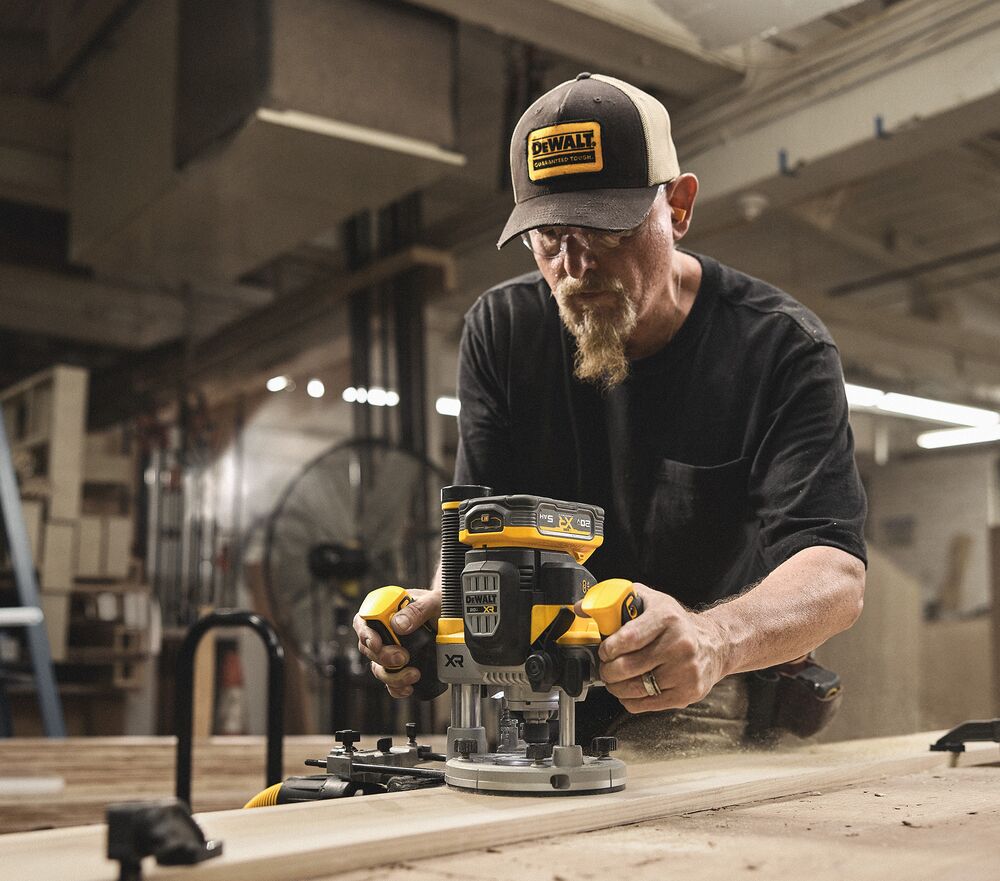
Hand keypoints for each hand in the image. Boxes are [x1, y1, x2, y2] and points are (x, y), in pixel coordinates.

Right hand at [353, 588, 440, 697]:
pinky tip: (408, 687)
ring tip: (413, 674)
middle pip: (368, 648)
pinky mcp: (400, 666)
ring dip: (392, 676)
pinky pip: (390, 682)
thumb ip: (417, 609)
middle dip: (384, 657)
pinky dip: (396, 687)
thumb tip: (399, 624)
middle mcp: (384, 631)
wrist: (454, 620)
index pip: (363, 621)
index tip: (377, 644)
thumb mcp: (433, 601)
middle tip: (402, 658)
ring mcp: (391, 650)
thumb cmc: (441, 605)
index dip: (365, 634)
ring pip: (378, 668)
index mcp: (386, 610)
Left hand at [581, 584, 728, 712]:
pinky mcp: (686, 693)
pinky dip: (630, 700)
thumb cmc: (677, 623)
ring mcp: (684, 671)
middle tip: (605, 667)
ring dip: (616, 687)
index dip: (608, 648)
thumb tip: (582, 607)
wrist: (714, 644)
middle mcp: (679, 645)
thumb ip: (618, 600)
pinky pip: (647, 704)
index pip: (629, 638)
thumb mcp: (651, 601)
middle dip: (608, 670)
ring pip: (635, 688)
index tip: (603, 651)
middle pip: (628, 666)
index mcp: (667, 618)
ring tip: (614, 680)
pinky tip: (629, 691)